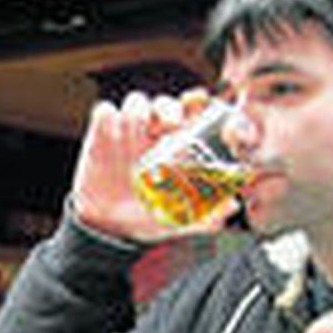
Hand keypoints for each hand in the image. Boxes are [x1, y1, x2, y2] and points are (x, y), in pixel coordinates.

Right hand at [69, 88, 232, 243]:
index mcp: (177, 146)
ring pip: (136, 102)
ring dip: (140, 111)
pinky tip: (113, 136)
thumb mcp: (180, 222)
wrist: (108, 231)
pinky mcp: (100, 136)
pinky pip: (105, 112)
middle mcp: (153, 135)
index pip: (190, 113)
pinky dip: (109, 118)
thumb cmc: (148, 220)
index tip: (199, 108)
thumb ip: (206, 217)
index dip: (196, 104)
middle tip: (172, 125)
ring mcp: (126, 133)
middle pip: (164, 103)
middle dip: (169, 108)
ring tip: (142, 131)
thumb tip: (233, 205)